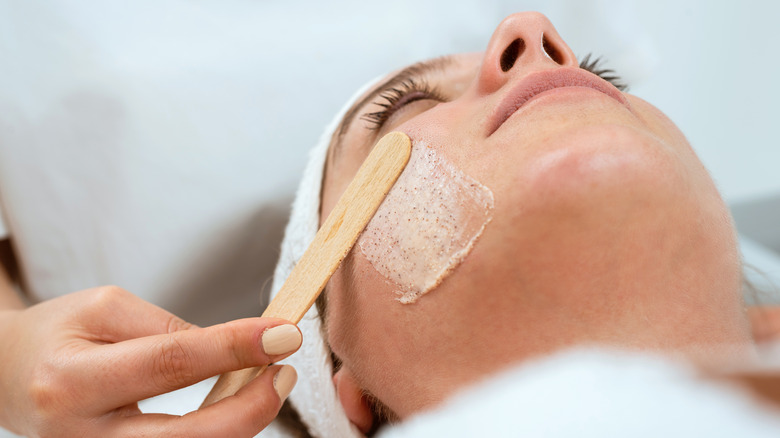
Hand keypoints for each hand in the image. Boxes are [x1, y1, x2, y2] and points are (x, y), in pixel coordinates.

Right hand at [0, 286, 300, 436]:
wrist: (9, 376)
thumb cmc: (60, 335)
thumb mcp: (106, 309)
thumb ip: (168, 328)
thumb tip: (232, 348)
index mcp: (72, 381)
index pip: (171, 364)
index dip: (235, 347)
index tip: (283, 334)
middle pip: (188, 437)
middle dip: (252, 408)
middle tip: (286, 370)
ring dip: (242, 424)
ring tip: (269, 383)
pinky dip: (217, 435)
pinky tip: (236, 407)